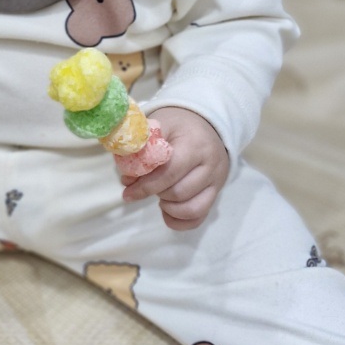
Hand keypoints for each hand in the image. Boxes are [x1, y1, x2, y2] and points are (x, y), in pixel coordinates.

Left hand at [121, 106, 228, 230]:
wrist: (204, 124)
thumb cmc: (177, 125)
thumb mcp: (159, 124)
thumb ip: (140, 148)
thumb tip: (127, 178)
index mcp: (194, 144)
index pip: (170, 172)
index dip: (146, 186)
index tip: (127, 191)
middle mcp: (211, 164)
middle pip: (179, 193)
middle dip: (155, 193)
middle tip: (143, 187)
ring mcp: (217, 181)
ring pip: (192, 209)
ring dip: (169, 208)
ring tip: (159, 196)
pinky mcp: (216, 193)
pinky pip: (199, 218)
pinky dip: (179, 221)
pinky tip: (166, 209)